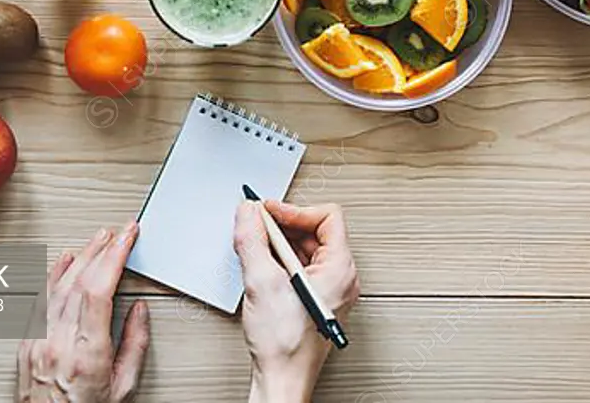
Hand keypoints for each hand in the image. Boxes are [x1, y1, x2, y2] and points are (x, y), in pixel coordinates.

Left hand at [17, 223, 150, 402]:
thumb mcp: (123, 387)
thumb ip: (135, 345)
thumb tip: (139, 311)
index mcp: (86, 354)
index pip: (99, 290)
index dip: (114, 257)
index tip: (127, 238)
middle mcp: (58, 343)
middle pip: (79, 281)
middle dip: (103, 249)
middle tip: (120, 231)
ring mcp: (38, 341)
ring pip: (58, 285)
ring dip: (81, 256)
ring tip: (98, 239)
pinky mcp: (26, 343)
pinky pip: (39, 299)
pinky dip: (53, 275)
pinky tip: (63, 261)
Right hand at [234, 201, 359, 402]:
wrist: (283, 380)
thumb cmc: (285, 345)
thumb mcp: (262, 282)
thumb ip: (252, 240)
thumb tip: (248, 213)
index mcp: (340, 269)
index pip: (327, 216)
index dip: (295, 209)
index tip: (268, 212)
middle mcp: (341, 278)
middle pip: (316, 231)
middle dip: (284, 226)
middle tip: (257, 225)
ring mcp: (330, 291)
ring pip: (307, 250)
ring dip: (280, 244)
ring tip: (257, 248)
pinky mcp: (317, 301)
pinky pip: (302, 268)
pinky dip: (281, 262)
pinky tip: (262, 269)